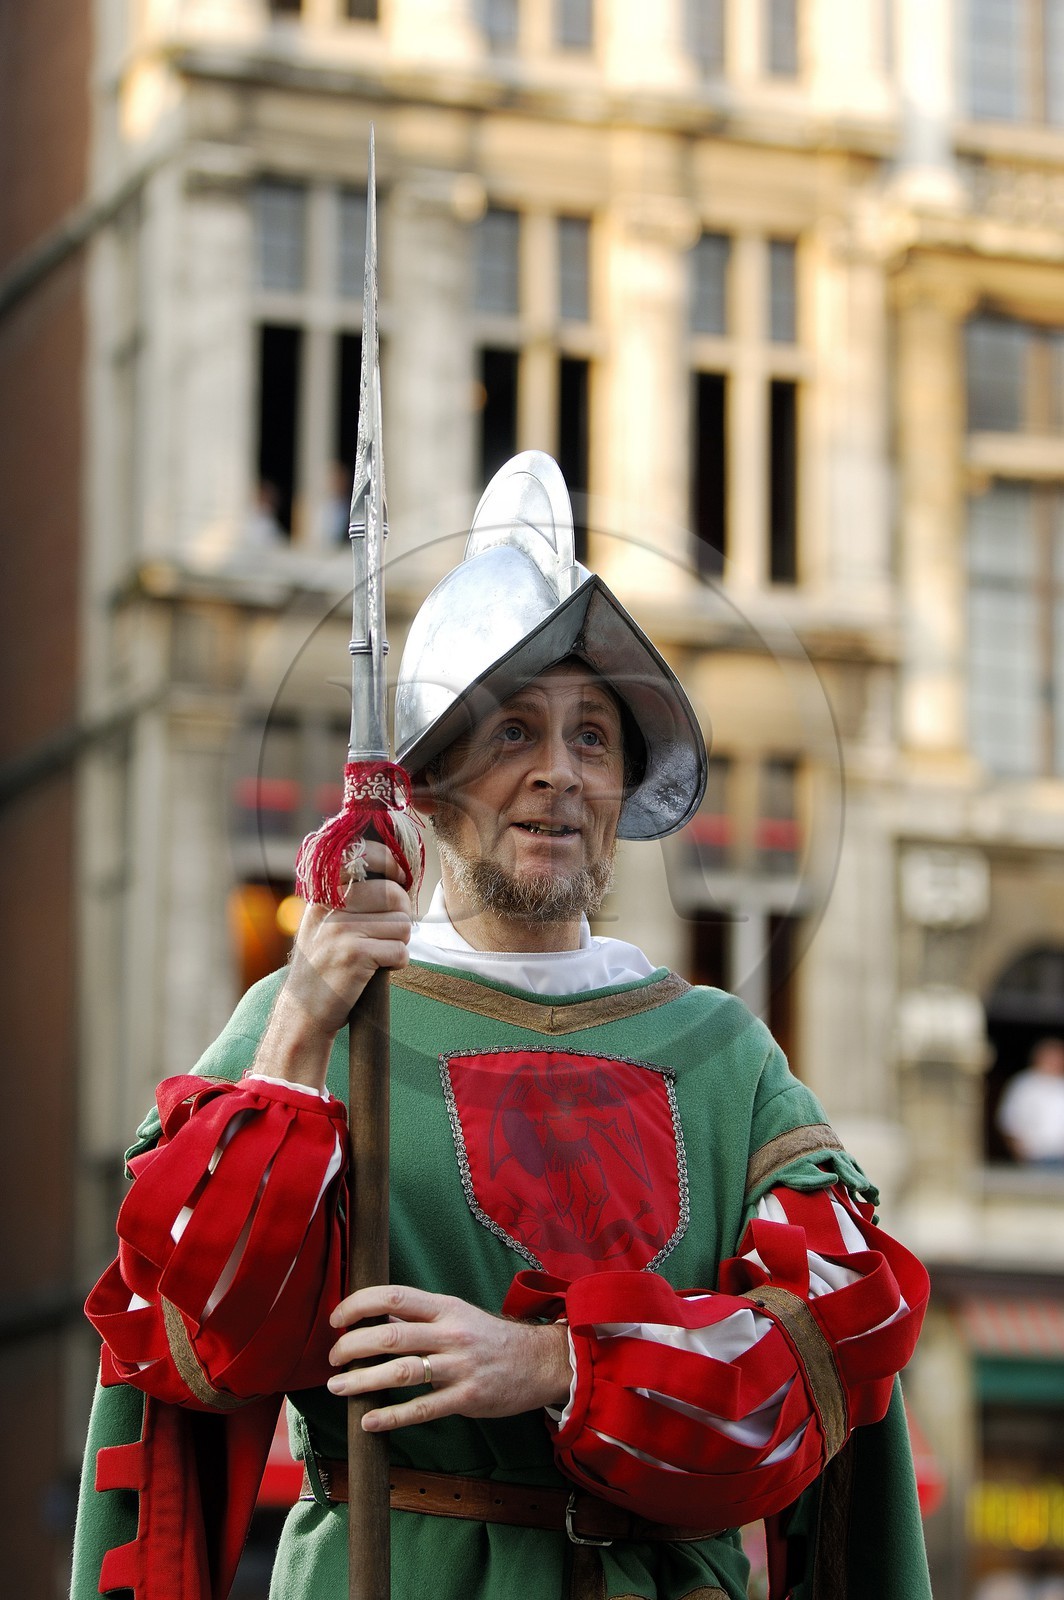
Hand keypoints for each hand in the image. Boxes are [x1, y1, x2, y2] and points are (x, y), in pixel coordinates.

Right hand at [253, 841, 412, 1088]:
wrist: (302, 1014)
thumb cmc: (322, 968)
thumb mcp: (322, 924)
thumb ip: (349, 897)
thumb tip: (398, 879)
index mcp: (323, 894)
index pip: (362, 854)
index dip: (390, 862)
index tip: (398, 874)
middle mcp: (331, 907)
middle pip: (394, 895)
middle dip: (401, 916)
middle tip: (386, 934)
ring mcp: (342, 930)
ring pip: (403, 925)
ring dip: (398, 944)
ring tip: (375, 956)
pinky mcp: (355, 955)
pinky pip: (401, 951)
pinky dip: (396, 964)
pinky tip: (376, 970)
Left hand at [326, 1284, 572, 1431]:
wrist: (540, 1361)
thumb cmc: (490, 1339)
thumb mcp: (458, 1315)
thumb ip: (421, 1318)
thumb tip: (376, 1320)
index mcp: (446, 1307)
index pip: (394, 1296)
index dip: (359, 1304)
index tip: (337, 1318)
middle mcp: (450, 1333)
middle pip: (391, 1335)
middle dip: (353, 1346)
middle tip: (332, 1359)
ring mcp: (459, 1366)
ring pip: (402, 1371)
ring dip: (363, 1380)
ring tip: (338, 1388)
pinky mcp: (467, 1397)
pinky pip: (423, 1409)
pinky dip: (392, 1416)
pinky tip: (369, 1420)